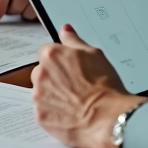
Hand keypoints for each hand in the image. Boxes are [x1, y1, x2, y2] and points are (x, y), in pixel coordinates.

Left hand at [31, 24, 140, 147]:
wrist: (108, 118)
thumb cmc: (104, 86)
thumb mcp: (94, 54)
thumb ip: (74, 40)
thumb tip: (65, 29)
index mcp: (51, 55)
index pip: (46, 53)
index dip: (60, 62)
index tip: (71, 70)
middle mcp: (40, 74)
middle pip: (41, 73)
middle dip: (54, 79)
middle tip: (75, 87)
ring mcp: (38, 97)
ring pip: (41, 93)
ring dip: (53, 96)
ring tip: (75, 102)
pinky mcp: (41, 117)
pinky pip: (43, 112)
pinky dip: (54, 113)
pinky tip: (71, 114)